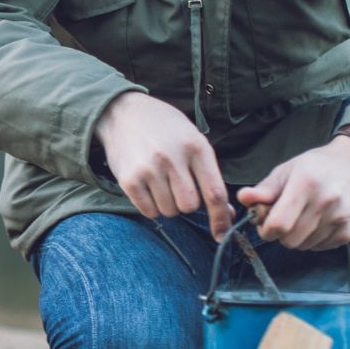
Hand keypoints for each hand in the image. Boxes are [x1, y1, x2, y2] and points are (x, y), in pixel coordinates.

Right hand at [94, 92, 231, 238]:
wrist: (123, 113)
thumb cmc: (165, 129)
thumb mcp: (193, 141)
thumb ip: (209, 175)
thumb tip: (226, 214)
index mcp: (196, 147)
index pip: (214, 192)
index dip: (220, 218)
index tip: (221, 235)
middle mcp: (173, 158)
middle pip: (190, 206)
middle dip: (186, 203)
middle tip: (177, 185)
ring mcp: (149, 169)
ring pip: (169, 210)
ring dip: (167, 204)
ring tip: (159, 181)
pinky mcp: (129, 179)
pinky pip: (148, 211)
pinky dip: (150, 206)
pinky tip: (147, 186)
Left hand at [236, 136, 349, 250]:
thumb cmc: (319, 167)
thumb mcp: (289, 170)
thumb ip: (265, 188)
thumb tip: (244, 198)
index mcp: (305, 184)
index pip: (278, 225)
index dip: (266, 230)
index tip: (266, 224)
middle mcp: (326, 202)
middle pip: (290, 240)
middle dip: (281, 234)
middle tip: (286, 220)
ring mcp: (341, 218)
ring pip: (305, 246)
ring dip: (299, 237)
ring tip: (306, 217)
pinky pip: (322, 247)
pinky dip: (316, 239)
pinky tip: (321, 221)